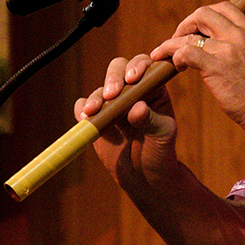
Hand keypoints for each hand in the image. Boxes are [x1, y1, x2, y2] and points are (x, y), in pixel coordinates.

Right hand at [75, 55, 179, 189]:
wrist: (144, 178)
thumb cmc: (160, 153)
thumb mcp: (163, 136)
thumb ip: (152, 120)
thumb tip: (138, 107)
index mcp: (154, 88)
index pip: (145, 66)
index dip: (138, 66)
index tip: (133, 79)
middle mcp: (132, 91)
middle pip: (118, 69)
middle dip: (113, 78)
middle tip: (111, 94)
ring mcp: (112, 104)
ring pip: (100, 89)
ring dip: (96, 97)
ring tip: (94, 112)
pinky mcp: (96, 119)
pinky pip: (83, 107)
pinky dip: (82, 110)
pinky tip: (85, 118)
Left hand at [151, 2, 244, 132]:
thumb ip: (240, 45)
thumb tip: (217, 43)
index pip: (223, 8)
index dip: (204, 15)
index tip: (197, 29)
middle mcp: (239, 36)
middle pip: (203, 13)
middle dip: (185, 24)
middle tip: (178, 39)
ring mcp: (227, 50)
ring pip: (189, 35)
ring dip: (171, 44)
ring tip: (163, 54)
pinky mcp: (216, 67)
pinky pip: (186, 52)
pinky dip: (175, 56)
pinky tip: (177, 66)